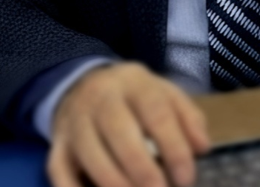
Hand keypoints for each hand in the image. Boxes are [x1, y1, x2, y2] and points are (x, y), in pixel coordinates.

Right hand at [48, 62, 211, 186]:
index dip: (173, 147)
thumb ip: (188, 118)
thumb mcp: (165, 94)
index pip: (155, 111)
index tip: (186, 178)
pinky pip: (60, 172)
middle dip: (142, 170)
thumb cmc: (134, 97)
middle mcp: (100, 98)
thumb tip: (202, 147)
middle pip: (119, 131)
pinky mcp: (57, 146)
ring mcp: (74, 122)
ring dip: (114, 184)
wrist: (83, 85)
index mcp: (133, 82)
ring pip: (90, 154)